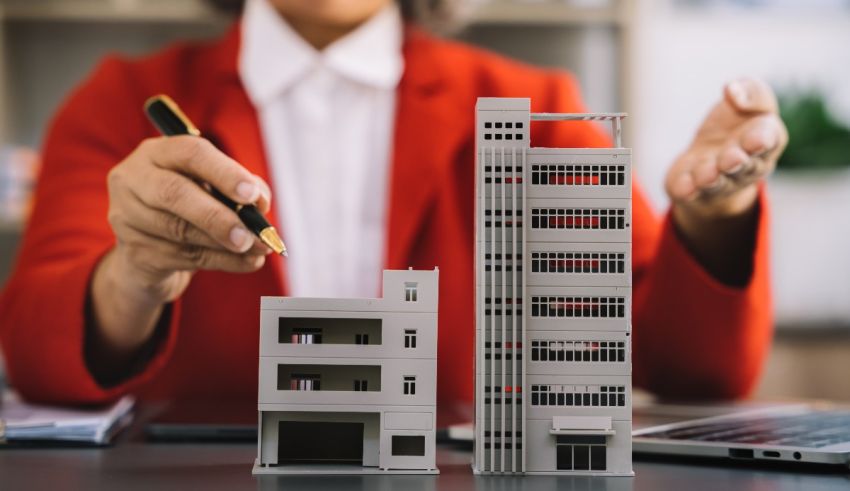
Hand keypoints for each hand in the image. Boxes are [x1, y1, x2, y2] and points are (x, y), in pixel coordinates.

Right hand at [90, 136, 271, 359]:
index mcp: (157, 153)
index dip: (223, 172)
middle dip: (218, 216)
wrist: (150, 252)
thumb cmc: (190, 207)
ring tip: (258, 249)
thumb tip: (260, 203)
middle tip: (251, 234)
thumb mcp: (213, 187)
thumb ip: (240, 189)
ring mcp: (127, 218)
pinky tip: (247, 262)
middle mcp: (134, 180)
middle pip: (173, 194)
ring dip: (225, 243)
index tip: (251, 194)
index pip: (189, 153)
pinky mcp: (135, 253)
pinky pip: (184, 258)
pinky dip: (223, 261)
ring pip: (180, 231)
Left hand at [666, 78, 787, 220]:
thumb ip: (751, 92)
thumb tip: (731, 90)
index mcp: (765, 141)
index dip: (761, 141)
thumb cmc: (733, 126)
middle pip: (744, 167)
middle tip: (730, 159)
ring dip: (712, 178)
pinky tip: (684, 188)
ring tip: (706, 174)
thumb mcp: (749, 102)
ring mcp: (718, 180)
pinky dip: (687, 189)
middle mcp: (745, 166)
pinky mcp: (692, 188)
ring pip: (718, 182)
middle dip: (736, 163)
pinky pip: (689, 191)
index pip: (769, 140)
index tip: (755, 140)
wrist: (706, 156)